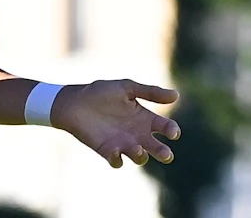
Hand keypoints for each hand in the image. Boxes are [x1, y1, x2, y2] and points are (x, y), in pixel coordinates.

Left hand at [52, 79, 180, 167]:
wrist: (74, 102)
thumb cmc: (101, 92)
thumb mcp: (127, 88)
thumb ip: (150, 92)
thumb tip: (176, 95)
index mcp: (145, 118)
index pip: (165, 127)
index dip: (172, 130)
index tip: (172, 131)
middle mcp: (137, 133)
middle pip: (157, 147)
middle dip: (163, 152)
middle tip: (166, 154)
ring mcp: (124, 143)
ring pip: (140, 157)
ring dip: (141, 156)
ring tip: (137, 149)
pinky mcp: (108, 151)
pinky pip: (117, 161)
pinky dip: (117, 159)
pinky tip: (115, 151)